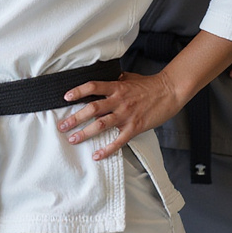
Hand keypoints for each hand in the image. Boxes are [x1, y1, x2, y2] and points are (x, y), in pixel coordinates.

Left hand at [58, 71, 182, 159]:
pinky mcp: (135, 127)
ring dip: (85, 133)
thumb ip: (114, 79)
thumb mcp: (128, 77)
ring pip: (101, 125)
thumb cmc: (148, 85)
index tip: (65, 97)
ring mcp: (126, 115)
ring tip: (73, 139)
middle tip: (62, 126)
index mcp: (116, 87)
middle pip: (92, 109)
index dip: (77, 91)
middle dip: (74, 118)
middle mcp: (119, 101)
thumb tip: (102, 77)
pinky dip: (107, 149)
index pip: (92, 87)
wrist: (169, 91)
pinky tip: (97, 155)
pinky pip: (119, 141)